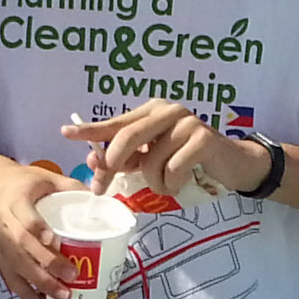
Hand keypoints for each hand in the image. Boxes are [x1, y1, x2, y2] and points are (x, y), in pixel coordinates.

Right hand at [0, 152, 78, 298]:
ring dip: (39, 287)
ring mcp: (0, 244)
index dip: (36, 229)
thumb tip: (102, 199)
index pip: (24, 217)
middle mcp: (3, 225)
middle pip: (22, 248)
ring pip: (17, 268)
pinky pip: (12, 281)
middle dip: (46, 265)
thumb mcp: (46, 178)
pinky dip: (28, 297)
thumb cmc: (23, 184)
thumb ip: (71, 187)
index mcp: (15, 201)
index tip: (53, 240)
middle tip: (71, 278)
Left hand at [64, 98, 258, 200]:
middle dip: (110, 167)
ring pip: (150, 162)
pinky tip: (183, 182)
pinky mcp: (203, 138)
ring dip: (154, 183)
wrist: (232, 164)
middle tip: (102, 187)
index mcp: (152, 111)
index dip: (91, 129)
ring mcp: (186, 122)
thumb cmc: (189, 161)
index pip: (116, 122)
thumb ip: (127, 158)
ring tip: (168, 184)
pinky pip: (172, 171)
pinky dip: (172, 185)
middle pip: (127, 139)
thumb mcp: (154, 159)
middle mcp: (167, 110)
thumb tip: (94, 161)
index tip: (66, 133)